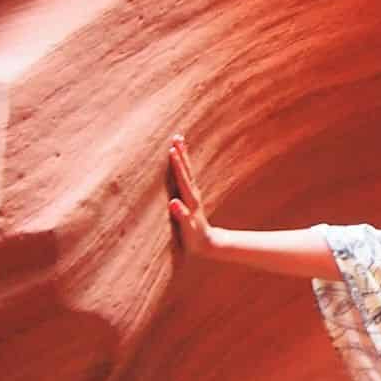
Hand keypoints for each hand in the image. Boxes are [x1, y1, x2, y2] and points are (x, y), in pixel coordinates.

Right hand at [167, 134, 215, 256]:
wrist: (208, 243)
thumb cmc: (195, 237)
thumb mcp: (188, 228)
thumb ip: (181, 215)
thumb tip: (173, 202)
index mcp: (190, 199)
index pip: (182, 178)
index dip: (177, 165)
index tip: (172, 150)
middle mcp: (193, 194)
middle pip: (187, 170)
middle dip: (181, 154)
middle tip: (177, 137)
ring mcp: (193, 195)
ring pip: (188, 171)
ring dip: (183, 156)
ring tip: (179, 142)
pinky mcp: (192, 197)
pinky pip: (187, 177)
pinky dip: (183, 167)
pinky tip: (181, 162)